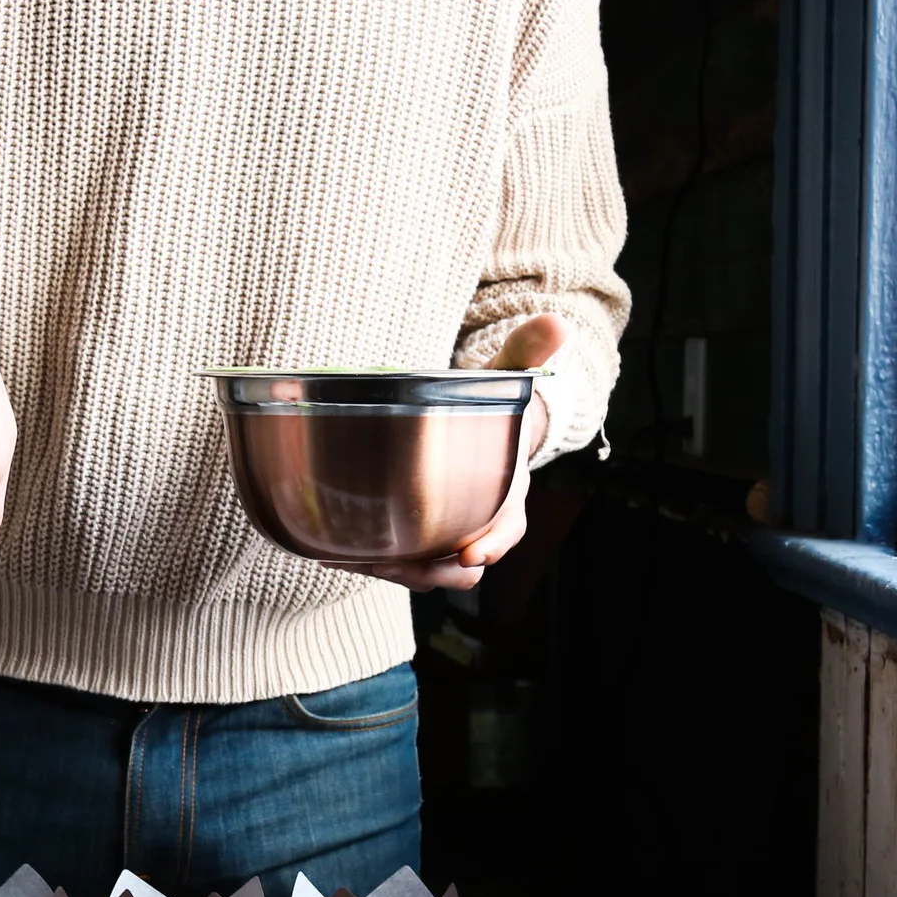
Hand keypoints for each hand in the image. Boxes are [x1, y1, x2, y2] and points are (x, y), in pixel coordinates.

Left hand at [363, 315, 564, 592]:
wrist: (468, 437)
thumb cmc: (487, 413)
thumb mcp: (503, 382)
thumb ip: (523, 354)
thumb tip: (554, 320)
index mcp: (506, 500)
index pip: (506, 531)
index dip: (492, 545)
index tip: (472, 553)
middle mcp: (476, 529)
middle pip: (460, 569)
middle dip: (434, 572)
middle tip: (397, 562)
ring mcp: (444, 543)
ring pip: (426, 576)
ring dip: (399, 573)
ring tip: (366, 557)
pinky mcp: (413, 548)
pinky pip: (397, 569)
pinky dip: (374, 565)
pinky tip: (341, 550)